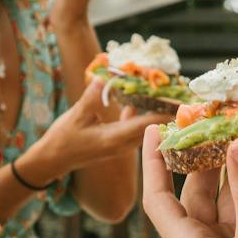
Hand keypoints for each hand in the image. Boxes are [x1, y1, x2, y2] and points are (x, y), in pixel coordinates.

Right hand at [22, 91, 168, 182]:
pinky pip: (135, 125)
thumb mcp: (76, 116)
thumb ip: (92, 98)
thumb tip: (106, 78)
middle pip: (153, 125)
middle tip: (182, 91)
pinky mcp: (116, 140)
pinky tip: (139, 98)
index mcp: (116, 139)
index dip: (167, 111)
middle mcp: (124, 144)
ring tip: (167, 93)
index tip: (183, 99)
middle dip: (167, 109)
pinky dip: (140, 112)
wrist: (53, 160)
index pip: (149, 124)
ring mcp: (121, 143)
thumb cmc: (62, 140)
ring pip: (146, 125)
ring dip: (155, 109)